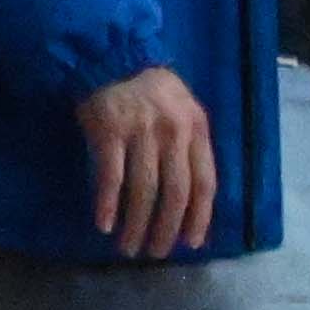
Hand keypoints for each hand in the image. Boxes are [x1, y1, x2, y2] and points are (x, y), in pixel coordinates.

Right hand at [79, 66, 218, 259]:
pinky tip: (104, 224)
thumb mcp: (184, 111)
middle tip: (157, 252)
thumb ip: (191, 147)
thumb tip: (194, 199)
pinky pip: (111, 176)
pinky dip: (108, 204)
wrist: (113, 57)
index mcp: (197, 129)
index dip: (200, 216)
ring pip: (144, 190)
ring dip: (137, 224)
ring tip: (129, 246)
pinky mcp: (109, 131)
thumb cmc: (151, 90)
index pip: (205, 182)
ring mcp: (140, 131)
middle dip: (167, 228)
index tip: (191, 243)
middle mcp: (173, 132)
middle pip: (176, 192)